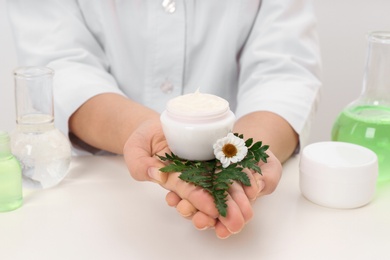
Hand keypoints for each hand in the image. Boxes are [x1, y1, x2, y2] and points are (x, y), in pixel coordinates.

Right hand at [123, 118, 263, 236]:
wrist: (156, 125)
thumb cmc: (143, 139)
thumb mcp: (134, 149)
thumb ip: (139, 164)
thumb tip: (155, 171)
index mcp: (171, 179)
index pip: (185, 190)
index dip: (197, 199)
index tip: (212, 208)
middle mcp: (190, 176)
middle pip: (207, 192)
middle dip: (221, 208)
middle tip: (237, 221)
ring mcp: (203, 165)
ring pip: (220, 183)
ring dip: (234, 198)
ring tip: (248, 210)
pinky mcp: (213, 153)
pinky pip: (228, 163)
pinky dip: (240, 174)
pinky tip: (254, 184)